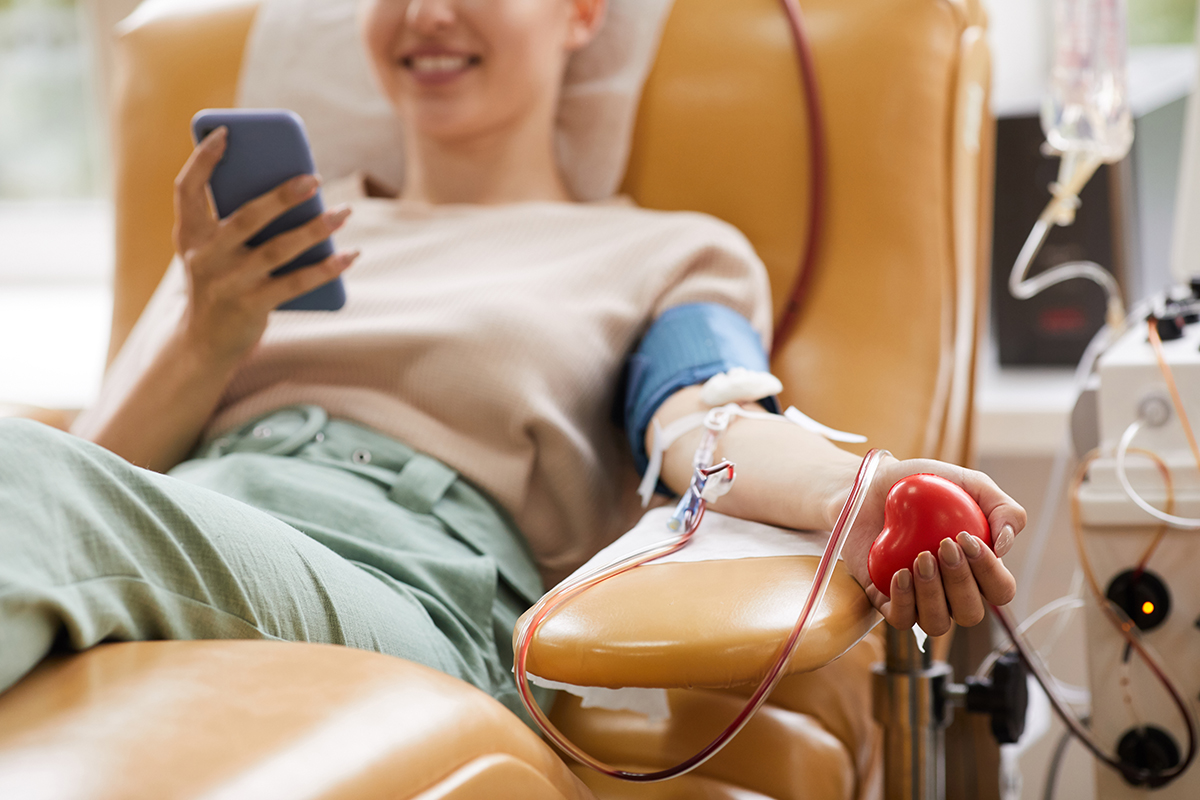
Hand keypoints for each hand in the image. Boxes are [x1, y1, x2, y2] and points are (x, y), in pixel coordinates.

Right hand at [172, 127, 359, 365]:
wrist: (203, 344)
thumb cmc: (220, 283)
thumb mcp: (214, 252)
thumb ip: (238, 223)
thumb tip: (298, 191)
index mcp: (189, 235)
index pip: (187, 190)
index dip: (203, 160)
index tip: (227, 134)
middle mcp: (204, 257)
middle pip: (246, 218)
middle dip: (282, 196)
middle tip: (314, 178)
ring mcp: (227, 284)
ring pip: (277, 250)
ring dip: (315, 229)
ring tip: (343, 213)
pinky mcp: (250, 307)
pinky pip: (296, 284)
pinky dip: (326, 268)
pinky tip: (349, 255)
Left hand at [840, 454, 1025, 635]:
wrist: (872, 485)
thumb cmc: (925, 487)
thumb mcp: (971, 485)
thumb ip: (1003, 510)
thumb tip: (1004, 548)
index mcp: (977, 570)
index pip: (1000, 590)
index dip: (990, 572)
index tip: (966, 538)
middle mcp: (952, 592)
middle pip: (971, 613)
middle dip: (960, 582)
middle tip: (943, 545)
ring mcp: (919, 600)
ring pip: (937, 624)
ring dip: (933, 595)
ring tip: (920, 559)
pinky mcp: (886, 601)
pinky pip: (901, 619)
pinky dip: (903, 601)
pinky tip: (900, 574)